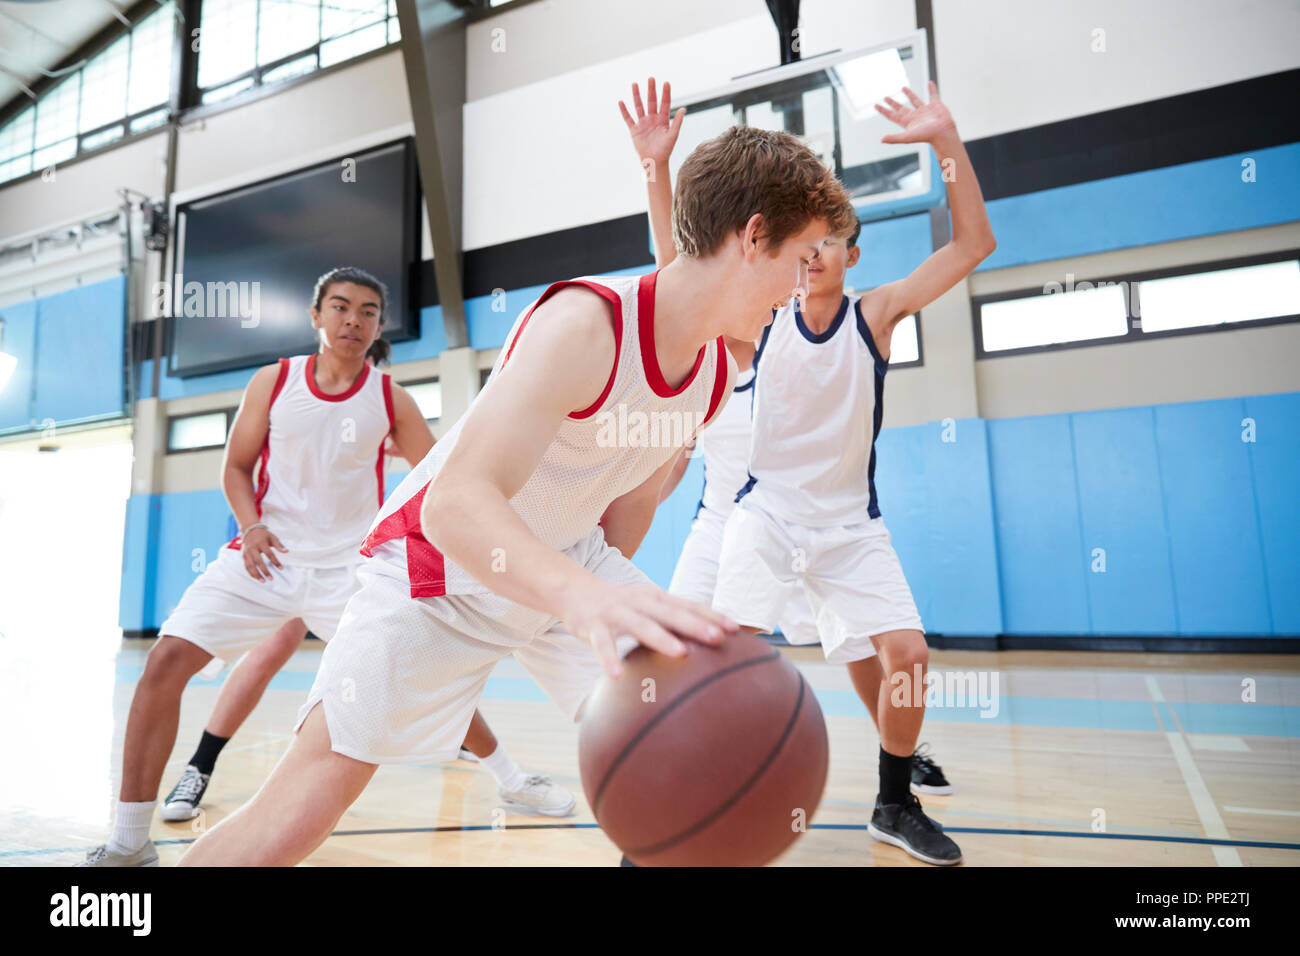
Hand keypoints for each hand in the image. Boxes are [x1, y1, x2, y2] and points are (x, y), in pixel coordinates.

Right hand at [241, 526, 287, 580]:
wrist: (250, 530)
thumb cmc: (264, 535)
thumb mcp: (272, 537)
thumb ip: (279, 545)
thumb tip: (287, 551)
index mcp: (261, 542)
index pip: (269, 554)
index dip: (275, 561)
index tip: (282, 568)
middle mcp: (252, 548)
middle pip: (258, 561)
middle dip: (264, 571)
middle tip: (271, 579)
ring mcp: (246, 552)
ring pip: (250, 565)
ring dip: (256, 574)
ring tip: (263, 581)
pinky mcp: (243, 556)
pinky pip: (246, 566)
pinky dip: (250, 573)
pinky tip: (256, 578)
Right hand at [562, 579, 738, 678]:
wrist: (576, 591)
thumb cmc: (623, 605)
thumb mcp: (649, 606)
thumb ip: (674, 619)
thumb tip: (711, 638)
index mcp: (657, 597)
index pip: (689, 605)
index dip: (712, 615)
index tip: (735, 629)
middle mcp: (640, 602)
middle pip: (671, 613)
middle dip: (695, 625)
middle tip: (718, 638)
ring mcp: (616, 613)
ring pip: (641, 626)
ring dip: (661, 638)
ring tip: (680, 653)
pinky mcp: (593, 626)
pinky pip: (602, 644)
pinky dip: (608, 659)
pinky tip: (616, 676)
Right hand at [618, 77, 684, 172]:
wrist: (654, 162)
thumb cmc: (665, 150)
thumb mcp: (673, 135)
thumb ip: (677, 122)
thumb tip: (683, 109)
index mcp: (663, 120)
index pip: (664, 103)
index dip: (665, 93)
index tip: (666, 83)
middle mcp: (652, 119)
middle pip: (651, 101)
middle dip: (651, 90)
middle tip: (651, 78)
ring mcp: (643, 123)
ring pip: (639, 106)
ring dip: (637, 95)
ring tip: (635, 84)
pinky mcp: (634, 129)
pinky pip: (628, 118)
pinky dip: (624, 110)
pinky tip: (621, 102)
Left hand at [875, 81, 954, 143]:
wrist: (943, 133)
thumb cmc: (927, 136)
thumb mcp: (908, 137)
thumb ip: (895, 138)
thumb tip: (881, 140)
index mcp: (907, 122)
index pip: (892, 115)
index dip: (884, 110)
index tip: (876, 105)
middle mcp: (915, 116)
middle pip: (901, 108)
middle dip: (893, 103)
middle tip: (886, 97)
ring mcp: (925, 110)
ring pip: (915, 100)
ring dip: (909, 94)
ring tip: (903, 88)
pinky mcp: (936, 106)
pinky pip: (933, 95)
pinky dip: (932, 89)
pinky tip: (930, 83)